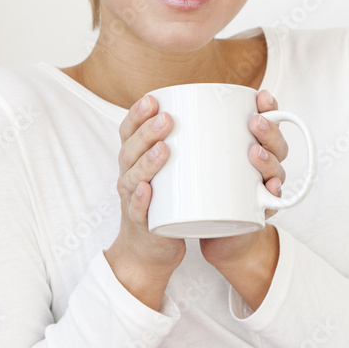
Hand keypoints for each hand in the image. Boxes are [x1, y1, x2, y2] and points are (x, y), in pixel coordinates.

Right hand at [105, 93, 185, 309]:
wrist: (151, 250)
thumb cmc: (166, 202)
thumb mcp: (172, 170)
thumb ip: (188, 146)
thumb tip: (220, 116)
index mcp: (135, 160)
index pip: (128, 132)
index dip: (136, 114)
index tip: (152, 98)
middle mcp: (129, 176)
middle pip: (130, 149)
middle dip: (147, 132)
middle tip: (166, 118)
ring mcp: (133, 201)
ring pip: (133, 177)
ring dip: (147, 162)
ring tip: (163, 148)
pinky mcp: (143, 225)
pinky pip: (138, 211)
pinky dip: (141, 200)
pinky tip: (146, 190)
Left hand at [200, 89, 288, 309]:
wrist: (209, 234)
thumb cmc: (203, 190)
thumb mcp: (193, 159)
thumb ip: (180, 137)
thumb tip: (151, 105)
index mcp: (251, 147)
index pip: (267, 123)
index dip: (270, 108)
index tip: (261, 95)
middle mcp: (264, 167)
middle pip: (278, 145)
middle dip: (270, 131)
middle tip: (254, 122)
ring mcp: (264, 190)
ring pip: (277, 172)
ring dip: (269, 162)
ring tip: (255, 153)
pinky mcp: (259, 214)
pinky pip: (273, 205)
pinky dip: (273, 197)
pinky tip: (269, 190)